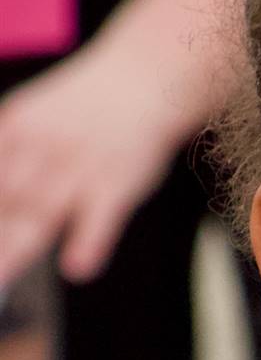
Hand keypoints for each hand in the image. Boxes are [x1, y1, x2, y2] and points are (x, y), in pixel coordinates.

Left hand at [0, 35, 183, 290]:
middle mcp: (39, 150)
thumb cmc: (84, 105)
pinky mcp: (117, 185)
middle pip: (1, 202)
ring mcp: (78, 168)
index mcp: (11, 130)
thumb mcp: (30, 116)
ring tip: (1, 286)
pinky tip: (78, 268)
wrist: (146, 73)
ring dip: (13, 251)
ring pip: (38, 213)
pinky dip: (90, 242)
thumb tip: (3, 199)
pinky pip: (101, 217)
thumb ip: (7, 152)